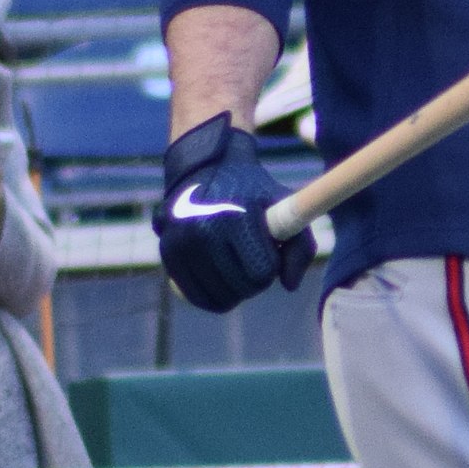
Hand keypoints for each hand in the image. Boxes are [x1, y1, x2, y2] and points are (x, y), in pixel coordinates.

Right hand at [152, 112, 314, 312]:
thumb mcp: (283, 205)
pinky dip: (216, 296)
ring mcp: (182, 245)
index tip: (272, 250)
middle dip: (257, 279)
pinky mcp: (168, 255)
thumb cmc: (252, 191)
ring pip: (221, 299)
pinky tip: (224, 278)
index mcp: (237, 217)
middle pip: (243, 288)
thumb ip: (300, 244)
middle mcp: (204, 231)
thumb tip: (291, 286)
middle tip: (255, 257)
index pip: (262, 272)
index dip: (273, 266)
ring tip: (240, 264)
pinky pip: (198, 298)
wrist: (207, 169)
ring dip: (237, 289)